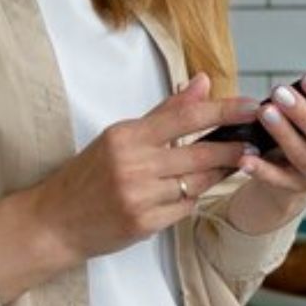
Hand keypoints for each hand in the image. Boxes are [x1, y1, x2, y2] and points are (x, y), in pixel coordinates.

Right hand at [0, 73, 261, 297]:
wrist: (52, 222)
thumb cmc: (89, 175)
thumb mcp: (120, 136)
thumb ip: (166, 112)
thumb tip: (202, 81)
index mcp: (127, 135)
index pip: (187, 117)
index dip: (225, 110)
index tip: (252, 106)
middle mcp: (133, 165)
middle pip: (202, 154)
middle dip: (233, 148)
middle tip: (252, 142)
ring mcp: (139, 197)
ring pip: (199, 183)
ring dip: (218, 175)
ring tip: (230, 165)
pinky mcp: (144, 224)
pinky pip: (186, 207)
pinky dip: (192, 198)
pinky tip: (188, 192)